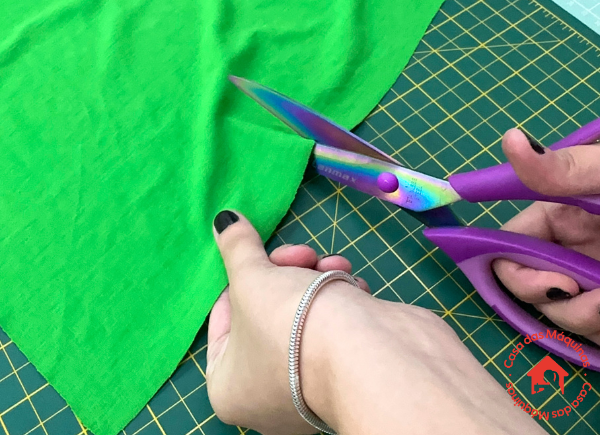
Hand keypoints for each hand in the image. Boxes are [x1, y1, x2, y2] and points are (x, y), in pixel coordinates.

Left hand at [205, 210, 369, 434]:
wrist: (371, 353)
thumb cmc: (292, 322)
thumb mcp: (252, 276)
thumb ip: (236, 247)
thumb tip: (224, 219)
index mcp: (229, 387)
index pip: (223, 319)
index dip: (241, 279)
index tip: (259, 258)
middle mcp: (265, 398)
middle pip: (265, 310)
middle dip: (286, 272)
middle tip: (302, 255)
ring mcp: (309, 389)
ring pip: (301, 313)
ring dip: (317, 279)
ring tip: (332, 267)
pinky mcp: (346, 372)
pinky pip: (332, 328)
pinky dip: (341, 301)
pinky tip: (351, 285)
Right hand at [494, 128, 599, 343]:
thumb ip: (567, 169)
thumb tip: (510, 140)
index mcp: (562, 214)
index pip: (511, 239)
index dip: (509, 262)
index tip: (548, 281)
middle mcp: (570, 248)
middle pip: (527, 281)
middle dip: (546, 294)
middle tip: (579, 294)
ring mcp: (591, 279)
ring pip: (558, 311)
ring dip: (579, 315)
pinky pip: (589, 327)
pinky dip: (597, 327)